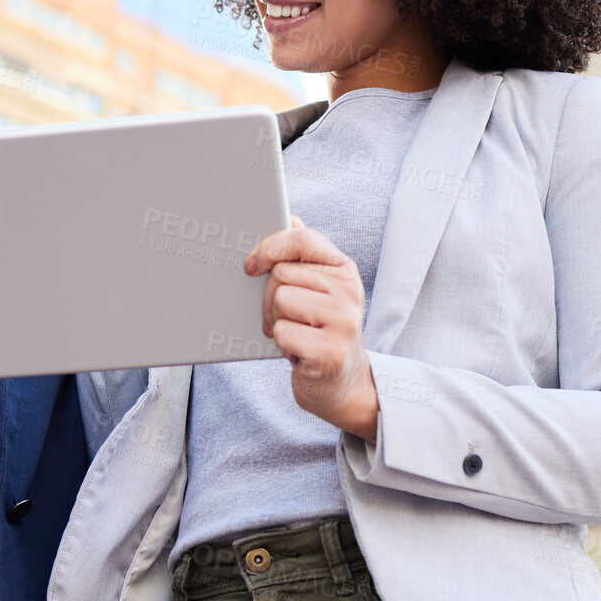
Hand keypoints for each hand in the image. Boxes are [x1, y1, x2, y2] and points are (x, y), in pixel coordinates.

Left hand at [243, 212, 379, 441]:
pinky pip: (281, 332)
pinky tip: (298, 353)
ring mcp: (343, 321)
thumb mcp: (318, 289)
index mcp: (344, 270)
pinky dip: (281, 345)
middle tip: (285, 318)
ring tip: (295, 334)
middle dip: (270, 298)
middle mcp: (349, 291)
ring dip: (275, 322)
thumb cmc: (320, 330)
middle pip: (281, 274)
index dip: (269, 247)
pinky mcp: (330, 352)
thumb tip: (288, 216)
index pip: (302, 240)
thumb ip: (304, 255)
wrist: (342, 384)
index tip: (250, 265)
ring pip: (279, 301)